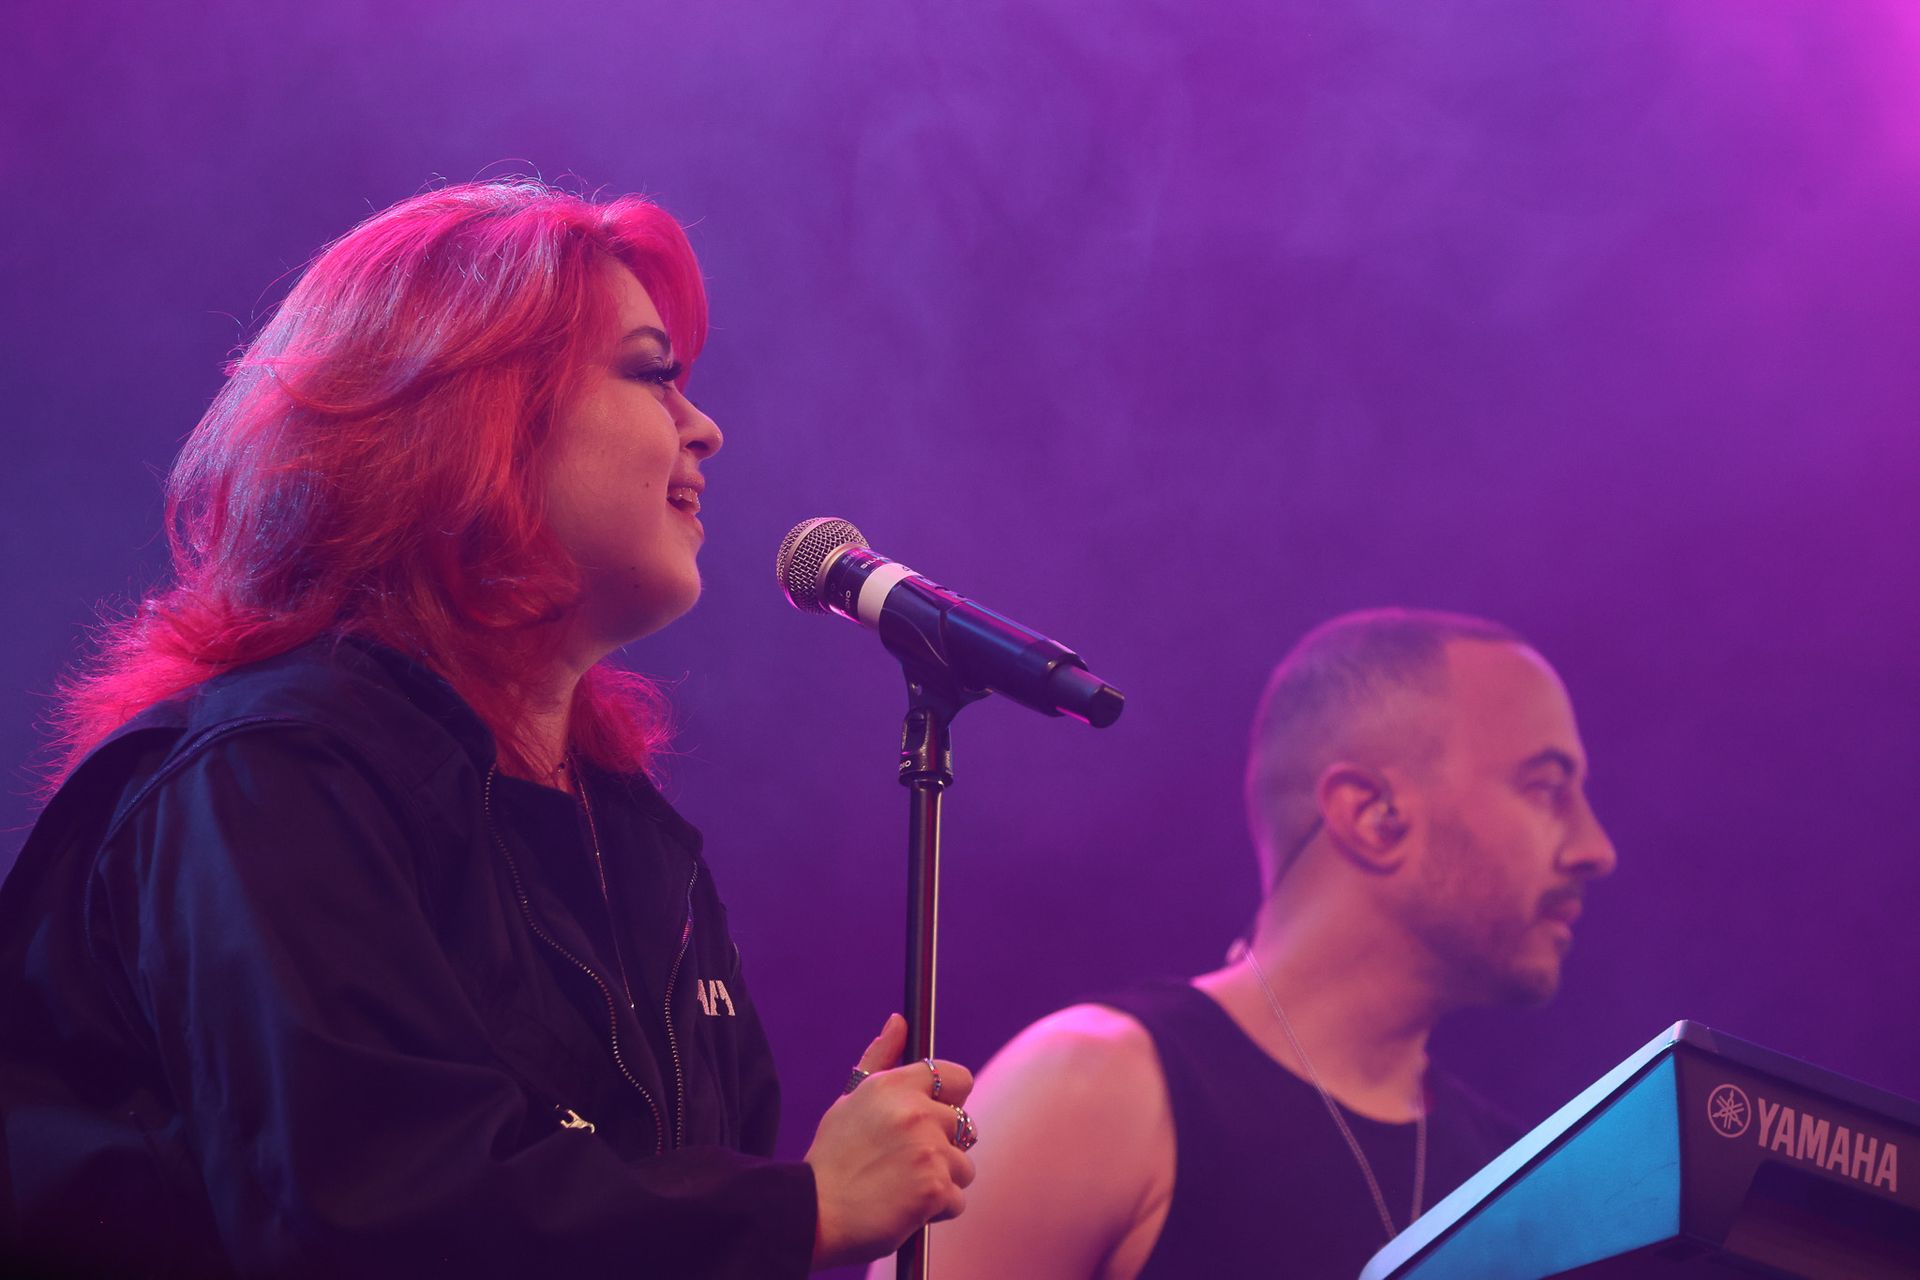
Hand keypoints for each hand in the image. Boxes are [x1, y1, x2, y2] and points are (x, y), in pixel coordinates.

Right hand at [805, 1013, 976, 1269]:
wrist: (813, 1215)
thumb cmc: (831, 1159)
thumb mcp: (849, 1101)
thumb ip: (880, 1058)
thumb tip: (899, 1021)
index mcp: (894, 1086)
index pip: (957, 1078)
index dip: (951, 1100)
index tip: (935, 1118)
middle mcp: (915, 1112)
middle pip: (966, 1126)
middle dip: (944, 1147)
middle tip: (906, 1164)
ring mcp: (929, 1150)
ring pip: (964, 1166)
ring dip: (942, 1181)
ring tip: (902, 1188)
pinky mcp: (935, 1188)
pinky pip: (957, 1200)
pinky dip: (936, 1210)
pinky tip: (905, 1209)